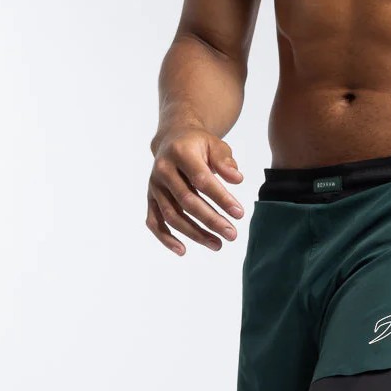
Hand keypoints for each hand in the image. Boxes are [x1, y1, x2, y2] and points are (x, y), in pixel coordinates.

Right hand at [146, 129, 243, 254]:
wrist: (172, 139)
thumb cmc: (198, 144)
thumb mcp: (215, 144)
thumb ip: (225, 161)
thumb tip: (237, 179)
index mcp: (180, 153)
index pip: (201, 180)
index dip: (221, 198)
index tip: (239, 214)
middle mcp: (163, 170)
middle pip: (187, 201)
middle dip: (211, 221)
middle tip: (232, 235)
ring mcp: (155, 186)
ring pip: (172, 216)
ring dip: (195, 234)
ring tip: (218, 245)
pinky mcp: (151, 198)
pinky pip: (154, 222)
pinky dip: (165, 238)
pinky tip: (182, 251)